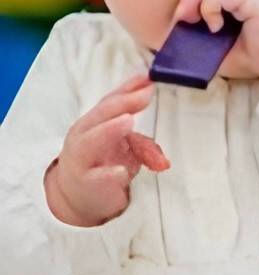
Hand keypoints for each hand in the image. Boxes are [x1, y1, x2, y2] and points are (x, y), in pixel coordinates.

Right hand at [45, 74, 170, 226]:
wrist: (77, 196)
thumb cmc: (102, 162)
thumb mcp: (124, 148)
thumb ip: (143, 143)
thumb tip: (165, 154)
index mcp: (94, 122)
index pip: (110, 101)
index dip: (129, 88)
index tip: (149, 78)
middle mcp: (84, 136)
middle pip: (100, 115)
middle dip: (123, 102)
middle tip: (145, 94)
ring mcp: (83, 159)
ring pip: (90, 142)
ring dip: (109, 129)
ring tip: (128, 120)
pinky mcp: (87, 184)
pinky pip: (96, 178)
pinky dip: (108, 174)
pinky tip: (122, 171)